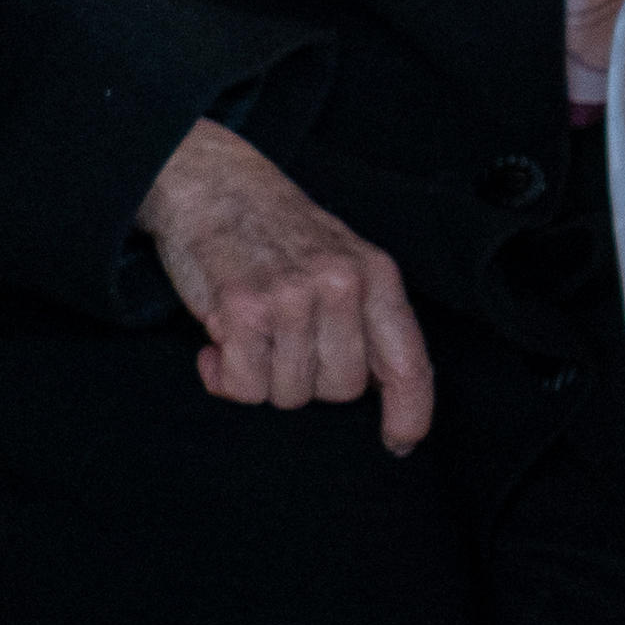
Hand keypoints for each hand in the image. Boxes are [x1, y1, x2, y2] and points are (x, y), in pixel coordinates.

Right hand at [135, 121, 436, 453]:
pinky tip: (219, 343)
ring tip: (251, 331)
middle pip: (340, 390)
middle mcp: (342, 285)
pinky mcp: (242, 310)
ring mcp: (293, 297)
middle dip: (307, 378)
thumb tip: (387, 390)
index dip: (410, 411)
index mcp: (377, 275)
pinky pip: (245, 387)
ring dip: (262, 375)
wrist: (214, 183)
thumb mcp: (343, 260)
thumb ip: (366, 316)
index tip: (400, 442)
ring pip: (290, 393)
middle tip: (282, 339)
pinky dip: (225, 376)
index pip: (407, 361)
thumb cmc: (278, 232)